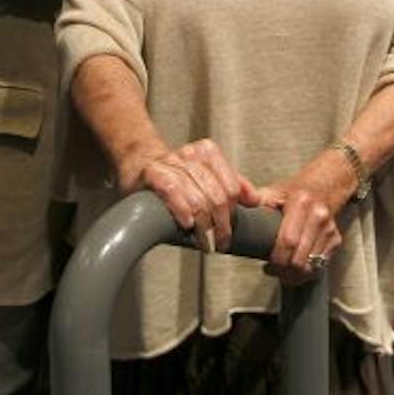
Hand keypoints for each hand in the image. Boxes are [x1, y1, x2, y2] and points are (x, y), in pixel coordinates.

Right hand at [119, 138, 258, 254]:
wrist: (138, 165)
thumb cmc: (173, 176)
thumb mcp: (206, 176)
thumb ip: (232, 184)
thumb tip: (255, 200)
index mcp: (207, 152)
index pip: (231, 186)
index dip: (233, 212)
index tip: (230, 228)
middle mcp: (190, 155)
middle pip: (217, 195)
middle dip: (221, 225)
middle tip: (220, 242)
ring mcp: (170, 163)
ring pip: (198, 198)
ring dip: (203, 227)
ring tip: (204, 242)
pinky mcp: (152, 173)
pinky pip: (173, 191)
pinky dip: (183, 210)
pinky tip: (187, 224)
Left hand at [258, 154, 352, 286]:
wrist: (325, 184)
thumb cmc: (295, 191)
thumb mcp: (274, 192)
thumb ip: (253, 201)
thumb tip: (229, 210)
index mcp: (301, 203)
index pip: (288, 241)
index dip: (277, 259)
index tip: (267, 265)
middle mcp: (319, 215)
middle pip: (300, 258)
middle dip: (284, 271)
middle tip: (273, 270)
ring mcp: (329, 228)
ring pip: (312, 266)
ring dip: (295, 275)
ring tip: (282, 271)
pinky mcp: (336, 239)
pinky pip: (321, 265)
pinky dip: (307, 272)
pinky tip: (295, 267)